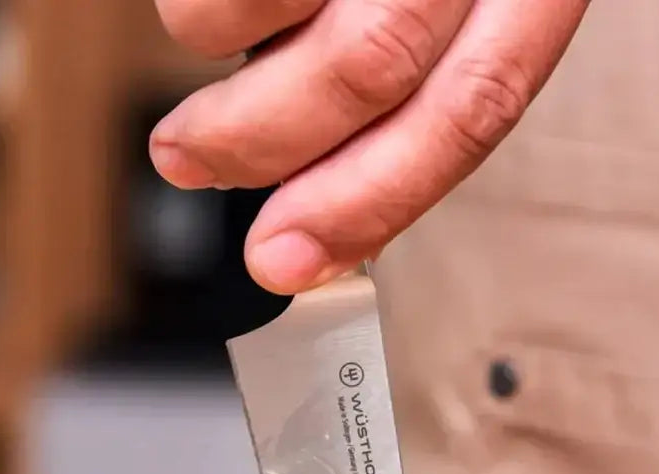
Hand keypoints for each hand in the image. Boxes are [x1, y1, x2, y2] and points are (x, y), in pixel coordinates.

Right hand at [149, 0, 588, 292]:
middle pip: (369, 65)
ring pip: (272, 3)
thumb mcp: (460, 13)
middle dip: (258, 144)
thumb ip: (410, 108)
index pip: (469, 112)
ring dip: (217, 46)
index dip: (371, 202)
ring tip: (216, 33)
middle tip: (188, 160)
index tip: (287, 262)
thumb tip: (324, 228)